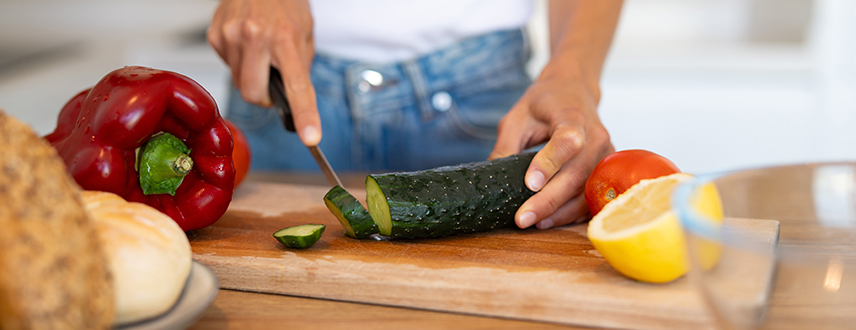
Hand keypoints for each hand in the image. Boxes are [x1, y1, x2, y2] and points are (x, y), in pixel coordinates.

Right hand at [207, 0, 320, 145]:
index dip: (304, 115)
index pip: (296, 86)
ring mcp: (231, 35)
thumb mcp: (305, 35)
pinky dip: (239, 61)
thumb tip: (293, 104)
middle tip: (272, 80)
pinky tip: (245, 43)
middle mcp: (255, 36)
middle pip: (253, 94)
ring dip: (251, 76)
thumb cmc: (286, 5)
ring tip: (260, 51)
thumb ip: (299, 69)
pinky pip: (228, 65)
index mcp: (285, 38)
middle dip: (263, 96)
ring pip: (239, 82)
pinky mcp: (215, 35)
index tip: (310, 137)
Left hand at [490, 73, 613, 228]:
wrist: (575, 90)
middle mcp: (595, 136)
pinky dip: (573, 212)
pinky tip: (552, 219)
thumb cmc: (545, 103)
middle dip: (548, 201)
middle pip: (576, 175)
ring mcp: (606, 154)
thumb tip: (492, 179)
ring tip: (535, 222)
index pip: (566, 141)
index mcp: (572, 117)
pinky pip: (593, 196)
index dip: (550, 163)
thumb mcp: (517, 116)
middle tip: (523, 219)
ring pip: (587, 191)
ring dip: (561, 212)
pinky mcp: (607, 168)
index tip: (530, 183)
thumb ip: (506, 145)